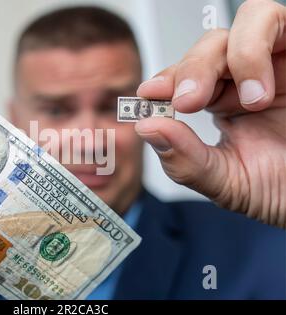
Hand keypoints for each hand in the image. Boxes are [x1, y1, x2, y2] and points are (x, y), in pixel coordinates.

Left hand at [135, 0, 285, 227]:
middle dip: (192, 69)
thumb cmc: (280, 188)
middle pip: (210, 45)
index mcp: (223, 101)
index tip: (149, 94)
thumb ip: (184, 159)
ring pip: (246, 22)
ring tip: (248, 102)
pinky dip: (258, 49)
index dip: (166, 79)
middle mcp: (247, 77)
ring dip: (235, 55)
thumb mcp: (224, 182)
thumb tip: (146, 127)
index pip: (187, 76)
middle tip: (188, 102)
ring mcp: (278, 62)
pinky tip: (260, 91)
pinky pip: (280, 22)